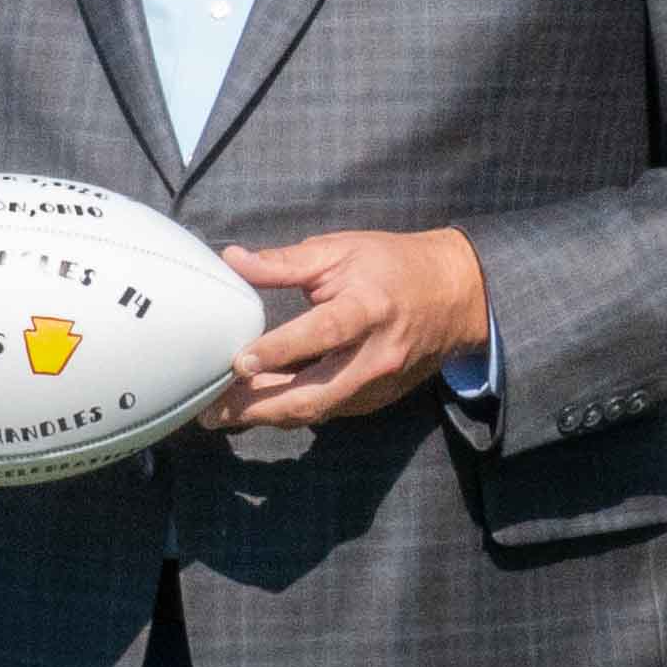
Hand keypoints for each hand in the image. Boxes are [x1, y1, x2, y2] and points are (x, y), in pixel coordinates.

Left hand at [212, 225, 492, 429]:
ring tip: (221, 413)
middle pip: (314, 394)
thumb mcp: (341, 251)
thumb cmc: (392, 266)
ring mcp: (377, 384)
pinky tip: (256, 406)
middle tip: (210, 411)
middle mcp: (376, 355)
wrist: (456, 296)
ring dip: (266, 415)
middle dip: (258, 407)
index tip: (238, 362)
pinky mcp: (375, 400)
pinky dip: (289, 411)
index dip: (279, 350)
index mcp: (369, 309)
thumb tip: (232, 259)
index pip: (322, 333)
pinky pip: (326, 410)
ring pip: (315, 409)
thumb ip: (285, 262)